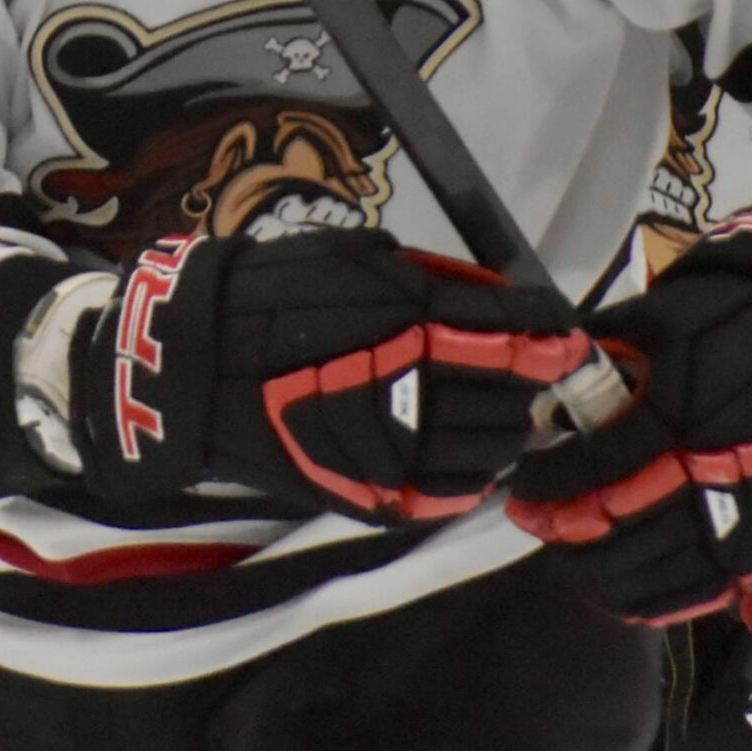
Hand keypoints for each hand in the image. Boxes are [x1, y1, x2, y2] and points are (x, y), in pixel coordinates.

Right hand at [47, 229, 594, 522]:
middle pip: (517, 391)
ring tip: (504, 410)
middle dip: (535, 379)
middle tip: (537, 370)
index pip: (518, 329)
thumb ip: (431, 278)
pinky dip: (476, 472)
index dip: (550, 329)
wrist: (189, 370)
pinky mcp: (374, 494)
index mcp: (412, 318)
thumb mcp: (353, 256)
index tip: (562, 330)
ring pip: (496, 446)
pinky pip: (455, 492)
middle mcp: (414, 387)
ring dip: (511, 425)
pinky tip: (468, 450)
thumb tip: (496, 298)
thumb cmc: (267, 295)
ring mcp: (395, 449)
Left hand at [508, 208, 751, 622]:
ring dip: (609, 575)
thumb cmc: (723, 318)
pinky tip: (628, 593)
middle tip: (539, 525)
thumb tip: (542, 414)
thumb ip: (597, 368)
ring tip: (573, 563)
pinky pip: (717, 585)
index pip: (600, 466)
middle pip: (629, 526)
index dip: (551, 485)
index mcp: (685, 402)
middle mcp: (721, 459)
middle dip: (570, 534)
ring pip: (670, 567)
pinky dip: (666, 600)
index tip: (523, 488)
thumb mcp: (652, 321)